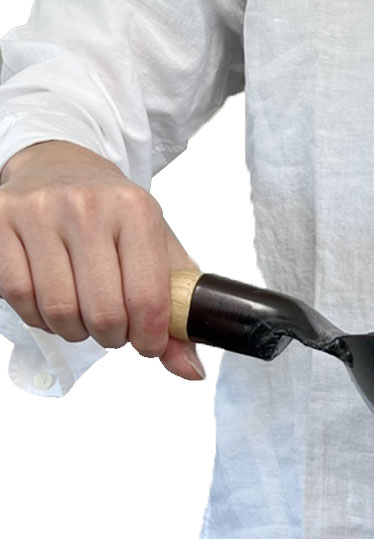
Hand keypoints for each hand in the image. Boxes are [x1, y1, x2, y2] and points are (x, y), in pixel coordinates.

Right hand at [0, 139, 204, 380]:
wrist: (61, 167)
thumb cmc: (115, 218)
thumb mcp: (158, 252)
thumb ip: (178, 313)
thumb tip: (191, 371)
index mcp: (136, 209)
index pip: (147, 298)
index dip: (151, 337)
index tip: (149, 344)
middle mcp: (87, 206)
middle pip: (103, 311)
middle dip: (113, 337)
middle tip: (116, 331)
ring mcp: (38, 211)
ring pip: (57, 309)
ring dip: (75, 330)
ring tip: (86, 318)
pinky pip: (17, 295)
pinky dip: (38, 316)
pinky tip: (53, 305)